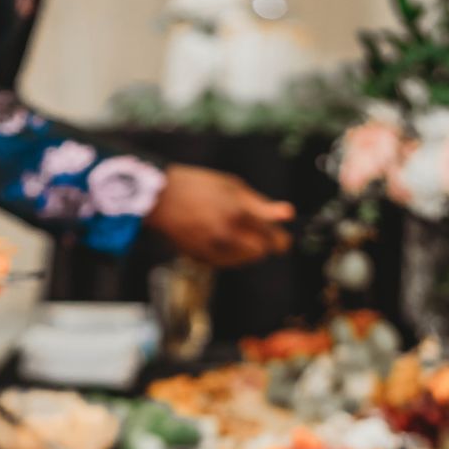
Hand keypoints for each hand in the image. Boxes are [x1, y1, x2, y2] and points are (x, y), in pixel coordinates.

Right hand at [145, 164, 294, 267]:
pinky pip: (224, 263)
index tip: (281, 239)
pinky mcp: (199, 258)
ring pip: (243, 261)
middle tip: (259, 236)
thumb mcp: (232, 186)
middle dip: (263, 246)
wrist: (160, 197)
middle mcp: (227, 235)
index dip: (280, 240)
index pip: (272, 238)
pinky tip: (221, 240)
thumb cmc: (198, 186)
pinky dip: (228, 255)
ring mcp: (212, 248)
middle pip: (260, 253)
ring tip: (235, 233)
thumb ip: (261, 204)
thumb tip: (288, 214)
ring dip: (246, 251)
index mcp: (239, 213)